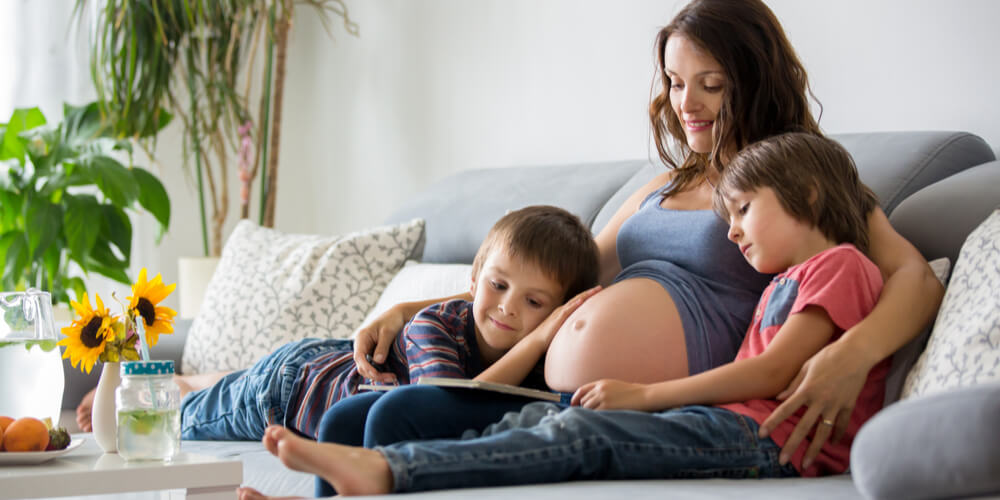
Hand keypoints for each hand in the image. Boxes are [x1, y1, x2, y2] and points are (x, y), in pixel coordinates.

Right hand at [353, 305, 406, 382]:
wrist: (397, 315)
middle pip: (362, 366)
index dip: (367, 367)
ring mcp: (367, 350)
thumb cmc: (392, 320)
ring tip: (392, 377)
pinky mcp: (373, 353)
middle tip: (391, 378)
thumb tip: (378, 362)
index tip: (377, 374)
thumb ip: (382, 347)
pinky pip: (373, 366)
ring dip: (378, 375)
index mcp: (362, 338)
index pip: (359, 357)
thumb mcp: (388, 332)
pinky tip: (389, 374)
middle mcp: (361, 345)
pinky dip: (380, 372)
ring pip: (367, 368)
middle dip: (374, 374)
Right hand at [529, 286, 601, 345]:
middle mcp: (563, 310)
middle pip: (578, 299)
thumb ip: (571, 327)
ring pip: (574, 302)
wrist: (537, 340)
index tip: (598, 292)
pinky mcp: (558, 318)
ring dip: (584, 296)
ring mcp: (560, 313)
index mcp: (565, 311)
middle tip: (600, 288)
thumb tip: (582, 329)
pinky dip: (575, 305)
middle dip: (589, 293)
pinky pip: (568, 310)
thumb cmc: (549, 336)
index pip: (578, 301)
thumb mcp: (563, 329)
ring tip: (593, 291)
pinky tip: (581, 301)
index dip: (588, 296)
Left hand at [571, 378, 650, 410]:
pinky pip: (594, 414)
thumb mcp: (614, 386)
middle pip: (583, 401)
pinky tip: (599, 420)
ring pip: (587, 408)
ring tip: (597, 418)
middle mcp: (600, 389)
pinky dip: (594, 418)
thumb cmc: (632, 393)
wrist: (643, 395)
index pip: (582, 390)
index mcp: (601, 383)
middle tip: (590, 415)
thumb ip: (602, 391)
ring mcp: (603, 398)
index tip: (573, 404)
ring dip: (590, 414)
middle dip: (585, 408)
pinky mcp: (607, 407)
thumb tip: (589, 402)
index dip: (575, 398)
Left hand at [758, 340, 871, 467]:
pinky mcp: (848, 406)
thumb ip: (793, 384)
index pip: (785, 410)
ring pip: (823, 433)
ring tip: (807, 464)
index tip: (762, 434)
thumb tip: (779, 398)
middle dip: (792, 446)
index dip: (772, 423)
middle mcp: (820, 401)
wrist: (856, 353)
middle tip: (783, 461)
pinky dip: (837, 435)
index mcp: (806, 390)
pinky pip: (842, 425)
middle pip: (803, 428)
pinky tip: (832, 444)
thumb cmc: (828, 356)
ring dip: (814, 450)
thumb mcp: (806, 366)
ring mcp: (835, 405)